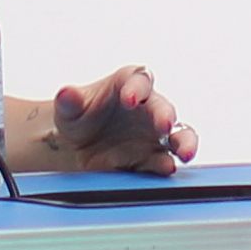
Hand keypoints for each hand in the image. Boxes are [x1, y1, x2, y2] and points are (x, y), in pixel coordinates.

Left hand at [40, 68, 196, 175]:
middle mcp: (147, 108)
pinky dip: (165, 165)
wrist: (75, 148)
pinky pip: (164, 161)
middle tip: (164, 124)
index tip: (129, 99)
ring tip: (184, 153)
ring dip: (184, 142)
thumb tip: (67, 94)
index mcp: (128, 85)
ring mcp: (153, 135)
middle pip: (164, 108)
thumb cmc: (78, 117)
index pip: (139, 80)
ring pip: (179, 135)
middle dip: (165, 115)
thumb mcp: (69, 108)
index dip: (137, 87)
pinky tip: (165, 169)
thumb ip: (69, 101)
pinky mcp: (152, 158)